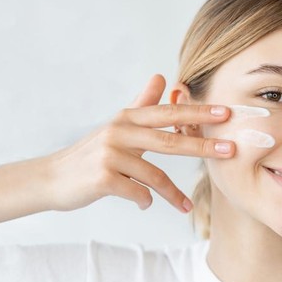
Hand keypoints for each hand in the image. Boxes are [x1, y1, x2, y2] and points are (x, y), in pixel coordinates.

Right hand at [44, 74, 233, 212]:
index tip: (226, 113)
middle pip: (169, 140)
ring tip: (186, 205)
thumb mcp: (117, 125)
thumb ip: (142, 104)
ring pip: (154, 175)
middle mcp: (119, 132)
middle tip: (229, 150)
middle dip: (202, 146)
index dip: (198, 113)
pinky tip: (147, 204)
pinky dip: (145, 200)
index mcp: (127, 118)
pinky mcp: (102, 178)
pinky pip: (136, 192)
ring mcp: (110, 155)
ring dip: (174, 194)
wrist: (52, 178)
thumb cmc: (90, 153)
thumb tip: (161, 76)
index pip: (169, 113)